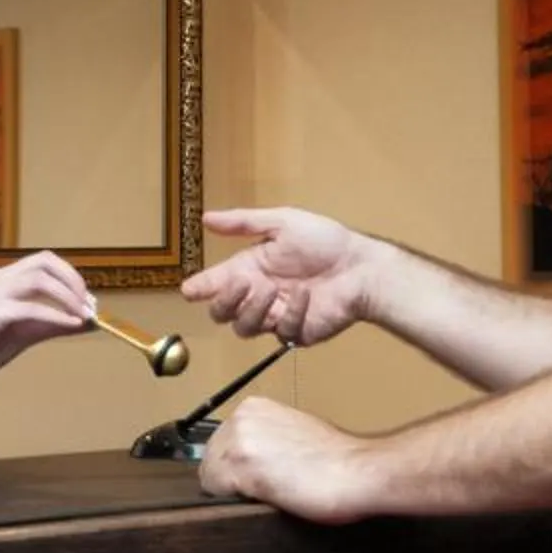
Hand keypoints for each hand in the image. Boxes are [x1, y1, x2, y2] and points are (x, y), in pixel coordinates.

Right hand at [0, 250, 93, 381]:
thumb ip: (54, 324)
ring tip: (85, 314)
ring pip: (41, 281)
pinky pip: (33, 309)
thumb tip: (89, 322)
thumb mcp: (26, 333)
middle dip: (72, 279)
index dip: (70, 275)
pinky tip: (72, 325)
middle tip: (89, 303)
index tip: (86, 297)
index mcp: (5, 278)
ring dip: (68, 296)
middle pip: (45, 262)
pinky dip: (57, 315)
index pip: (44, 261)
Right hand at [181, 207, 379, 345]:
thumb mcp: (283, 222)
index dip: (199, 288)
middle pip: (222, 313)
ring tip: (271, 289)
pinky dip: (291, 313)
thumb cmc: (325, 241)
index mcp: (249, 269)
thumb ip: (244, 223)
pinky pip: (281, 332)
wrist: (361, 267)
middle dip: (223, 301)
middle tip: (241, 283)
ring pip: (244, 328)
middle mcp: (257, 296)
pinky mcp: (295, 334)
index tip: (190, 289)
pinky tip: (306, 296)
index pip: (215, 284)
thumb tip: (206, 219)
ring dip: (253, 309)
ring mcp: (275, 317)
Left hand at [198, 397, 375, 521]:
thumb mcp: (293, 433)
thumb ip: (265, 439)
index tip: (260, 476)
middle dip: (231, 478)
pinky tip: (265, 499)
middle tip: (268, 488)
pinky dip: (235, 501)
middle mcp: (241, 417)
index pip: (221, 443)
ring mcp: (238, 440)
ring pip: (211, 476)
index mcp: (254, 406)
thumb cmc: (337, 459)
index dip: (236, 466)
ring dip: (233, 490)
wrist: (357, 470)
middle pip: (211, 458)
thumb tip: (248, 462)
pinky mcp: (239, 466)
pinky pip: (215, 491)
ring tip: (270, 493)